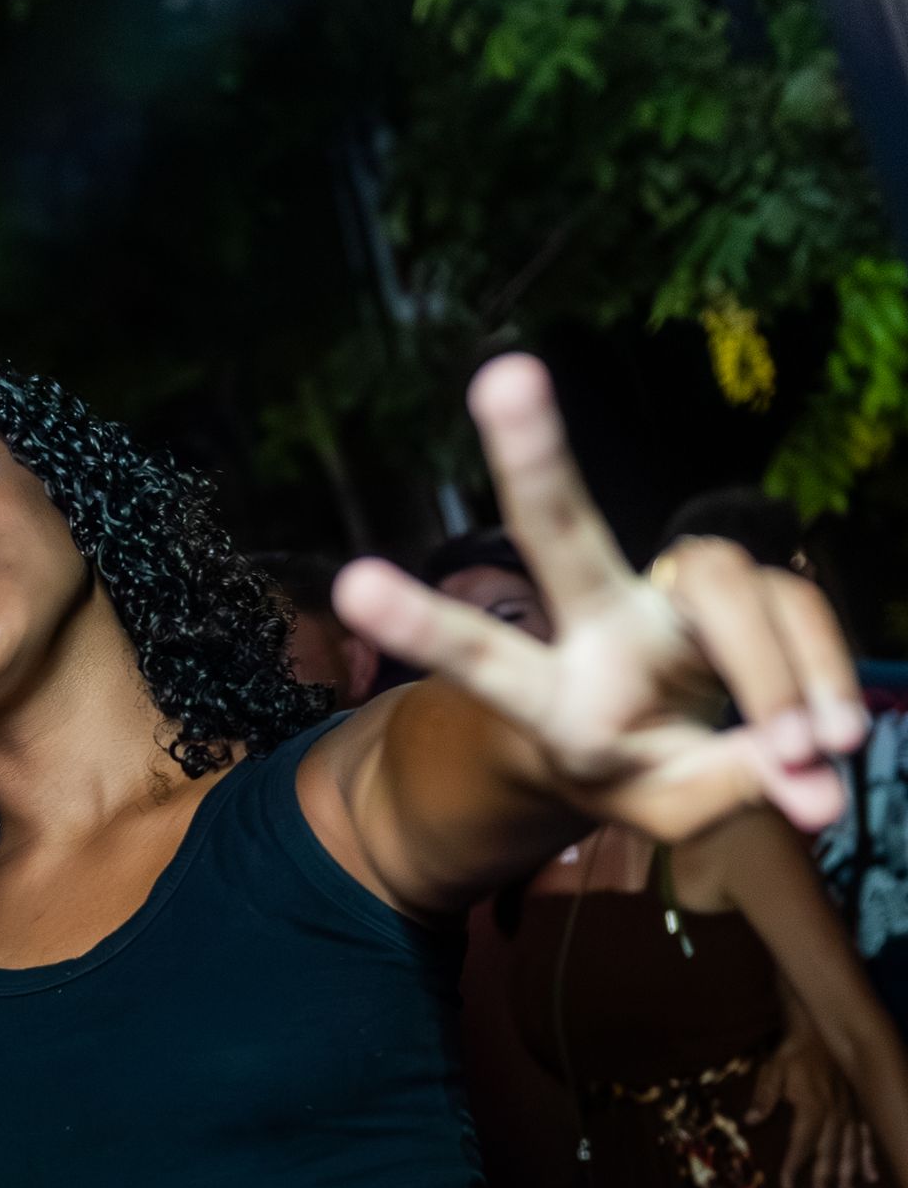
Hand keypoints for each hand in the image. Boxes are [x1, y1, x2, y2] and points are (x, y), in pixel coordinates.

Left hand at [335, 357, 865, 841]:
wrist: (678, 737)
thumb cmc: (646, 772)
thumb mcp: (670, 810)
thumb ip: (730, 796)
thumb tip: (812, 792)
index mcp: (552, 693)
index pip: (482, 657)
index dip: (424, 624)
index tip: (350, 589)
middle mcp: (601, 621)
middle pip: (562, 533)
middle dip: (532, 460)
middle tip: (501, 377)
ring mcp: (672, 593)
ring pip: (724, 581)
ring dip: (776, 671)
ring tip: (815, 751)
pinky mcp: (745, 581)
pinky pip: (795, 606)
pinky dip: (822, 674)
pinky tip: (838, 740)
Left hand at [745, 1027, 876, 1187]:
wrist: (819, 1032)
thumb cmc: (792, 1053)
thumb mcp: (772, 1070)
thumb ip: (764, 1097)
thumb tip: (750, 1120)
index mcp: (813, 1105)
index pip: (802, 1142)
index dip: (794, 1164)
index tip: (787, 1184)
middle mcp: (835, 1111)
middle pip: (830, 1151)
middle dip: (826, 1178)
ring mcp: (849, 1110)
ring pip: (850, 1147)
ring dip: (850, 1172)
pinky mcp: (857, 1107)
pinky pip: (865, 1135)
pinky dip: (867, 1155)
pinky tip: (871, 1175)